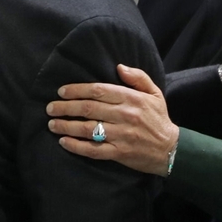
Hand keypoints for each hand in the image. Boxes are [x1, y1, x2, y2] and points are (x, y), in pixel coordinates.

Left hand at [47, 64, 177, 176]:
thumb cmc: (159, 119)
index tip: (62, 91)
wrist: (171, 149)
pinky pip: (93, 150)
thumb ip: (137, 77)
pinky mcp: (119, 153)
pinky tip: (64, 142)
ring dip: (66, 126)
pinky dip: (76, 146)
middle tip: (50, 108)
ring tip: (52, 124)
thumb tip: (118, 67)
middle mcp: (124, 115)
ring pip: (87, 129)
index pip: (98, 90)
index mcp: (131, 99)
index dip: (77, 90)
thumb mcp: (154, 93)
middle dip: (65, 107)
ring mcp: (121, 135)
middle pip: (88, 108)